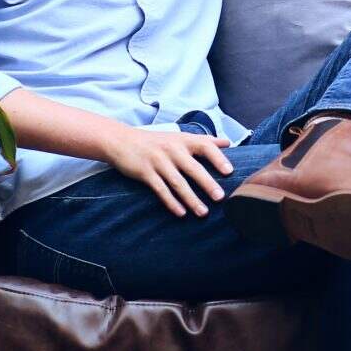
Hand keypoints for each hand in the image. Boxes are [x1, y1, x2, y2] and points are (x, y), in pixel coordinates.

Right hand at [100, 122, 235, 216]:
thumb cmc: (156, 141)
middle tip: (220, 197)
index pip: (205, 145)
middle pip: (193, 168)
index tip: (229, 171)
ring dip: (191, 199)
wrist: (121, 141)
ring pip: (178, 183)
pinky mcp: (145, 172)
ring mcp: (158, 161)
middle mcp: (172, 149)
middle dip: (207, 183)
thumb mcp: (179, 137)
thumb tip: (228, 142)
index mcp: (183, 140)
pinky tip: (181, 213)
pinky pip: (160, 190)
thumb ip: (204, 140)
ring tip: (203, 212)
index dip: (218, 158)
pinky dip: (171, 202)